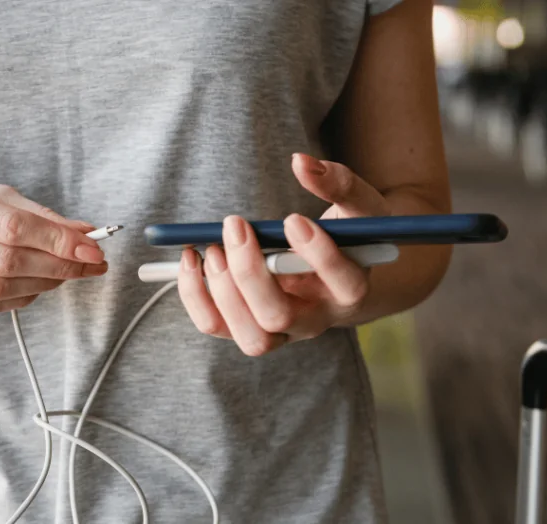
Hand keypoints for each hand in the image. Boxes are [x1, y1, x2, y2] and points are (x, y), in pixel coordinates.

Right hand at [0, 174, 107, 316]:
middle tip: (89, 265)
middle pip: (6, 261)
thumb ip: (32, 211)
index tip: (92, 249)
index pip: (10, 226)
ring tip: (64, 274)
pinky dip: (19, 298)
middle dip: (58, 265)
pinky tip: (34, 286)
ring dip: (43, 284)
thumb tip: (82, 233)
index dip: (57, 240)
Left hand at [177, 153, 388, 354]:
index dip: (319, 255)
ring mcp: (280, 330)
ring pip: (249, 336)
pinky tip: (190, 258)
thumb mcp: (356, 204)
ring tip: (212, 248)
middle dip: (249, 272)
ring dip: (222, 291)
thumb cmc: (347, 234)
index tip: (293, 219)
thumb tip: (300, 162)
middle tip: (236, 224)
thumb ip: (336, 182)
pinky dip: (195, 295)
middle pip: (279, 317)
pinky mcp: (247, 327)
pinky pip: (215, 326)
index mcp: (350, 289)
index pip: (344, 284)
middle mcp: (315, 319)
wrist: (334, 268)